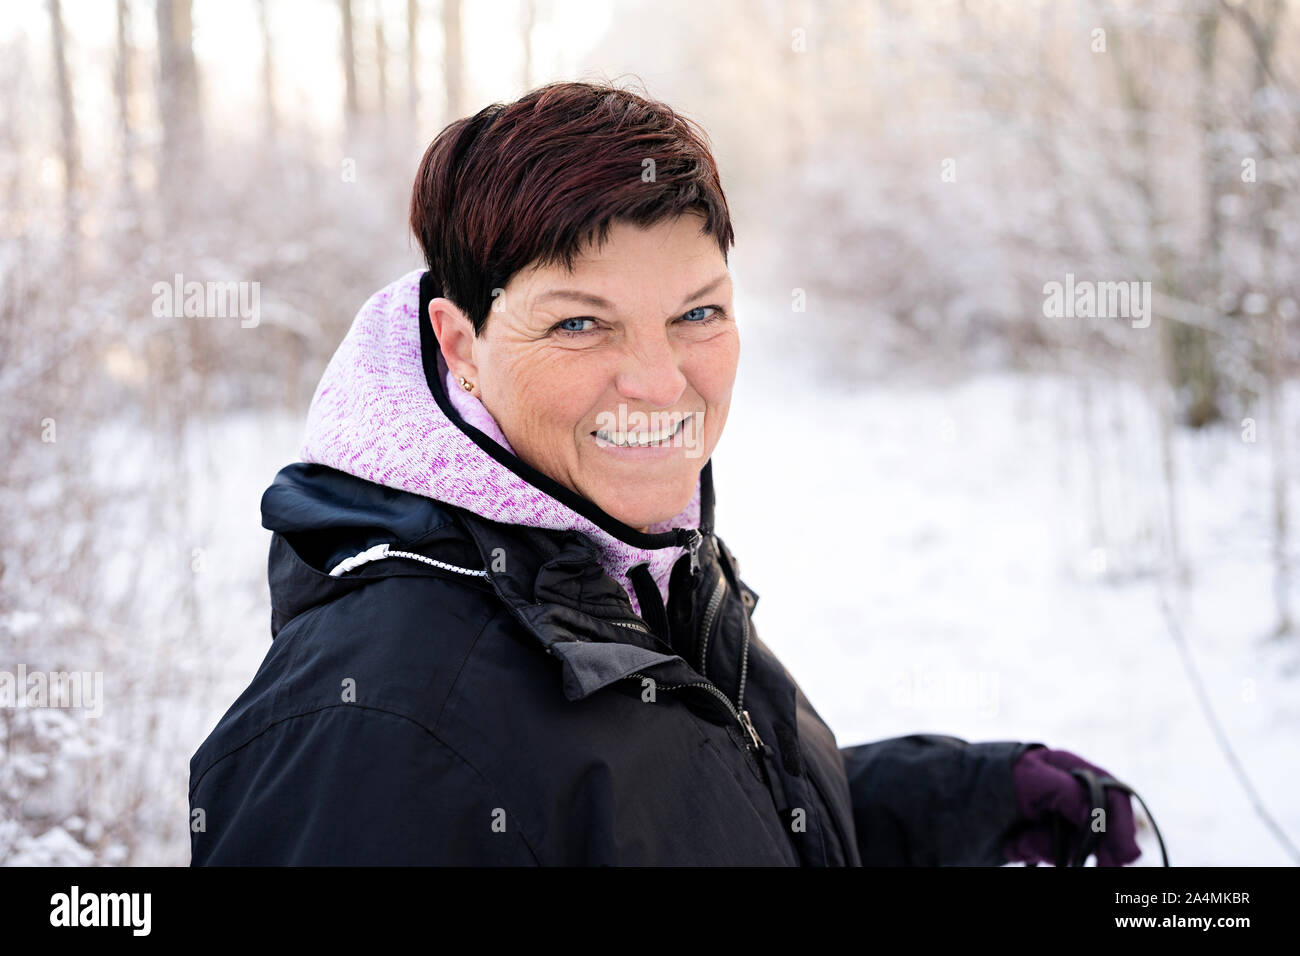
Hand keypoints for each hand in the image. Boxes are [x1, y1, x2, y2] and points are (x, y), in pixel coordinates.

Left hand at [1002, 745, 1140, 866]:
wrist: (958, 794)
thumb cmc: (995, 776)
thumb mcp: (1033, 778)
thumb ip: (1069, 793)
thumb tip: (1097, 817)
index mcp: (1073, 771)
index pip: (1113, 797)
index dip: (1122, 826)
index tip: (1125, 855)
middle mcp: (1070, 795)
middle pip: (1101, 826)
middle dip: (1097, 848)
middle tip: (1104, 869)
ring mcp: (1056, 818)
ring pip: (1075, 845)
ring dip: (1050, 848)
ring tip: (1023, 841)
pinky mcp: (1040, 836)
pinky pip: (1050, 853)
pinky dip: (1032, 851)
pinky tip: (1014, 843)